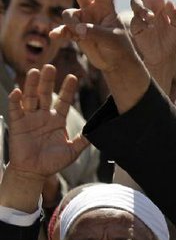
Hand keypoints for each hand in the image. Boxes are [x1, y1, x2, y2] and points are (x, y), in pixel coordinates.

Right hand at [6, 66, 88, 180]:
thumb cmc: (52, 162)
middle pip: (45, 94)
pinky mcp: (17, 124)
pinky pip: (15, 110)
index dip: (67, 89)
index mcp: (57, 120)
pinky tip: (17, 91)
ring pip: (30, 98)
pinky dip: (15, 100)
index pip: (63, 100)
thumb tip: (97, 132)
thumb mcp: (73, 151)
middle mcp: (43, 116)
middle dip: (47, 80)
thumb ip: (83, 140)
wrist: (34, 172)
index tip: (73, 77)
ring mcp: (29, 119)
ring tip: (34, 72)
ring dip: (31, 84)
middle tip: (50, 66)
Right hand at [51, 0, 141, 74]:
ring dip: (70, 23)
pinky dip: (59, 32)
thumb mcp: (111, 39)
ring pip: (68, 14)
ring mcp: (83, 21)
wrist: (115, 63)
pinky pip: (63, 29)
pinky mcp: (76, 32)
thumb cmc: (120, 48)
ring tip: (79, 34)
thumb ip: (95, 32)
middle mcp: (93, 11)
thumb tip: (78, 29)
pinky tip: (54, 36)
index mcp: (106, 8)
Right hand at [119, 0, 175, 87]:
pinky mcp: (134, 26)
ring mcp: (139, 16)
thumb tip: (170, 2)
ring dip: (143, 6)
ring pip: (136, 2)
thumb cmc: (171, 44)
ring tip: (151, 18)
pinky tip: (149, 24)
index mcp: (159, 5)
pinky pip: (136, 17)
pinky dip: (143, 19)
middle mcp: (147, 8)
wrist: (161, 60)